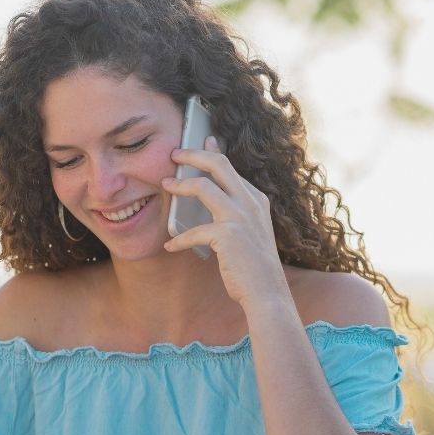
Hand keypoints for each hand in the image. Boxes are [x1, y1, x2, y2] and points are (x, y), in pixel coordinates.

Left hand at [162, 136, 288, 308]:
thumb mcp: (250, 233)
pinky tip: (170, 246)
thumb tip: (214, 202)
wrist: (267, 293)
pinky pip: (194, 230)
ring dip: (180, 185)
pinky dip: (179, 239)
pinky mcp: (228, 235)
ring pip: (204, 186)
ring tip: (166, 185)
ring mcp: (240, 216)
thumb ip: (237, 214)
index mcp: (256, 200)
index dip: (212, 153)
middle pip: (218, 164)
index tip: (201, 142)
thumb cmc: (254, 267)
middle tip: (174, 154)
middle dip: (193, 154)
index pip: (231, 167)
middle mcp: (250, 202)